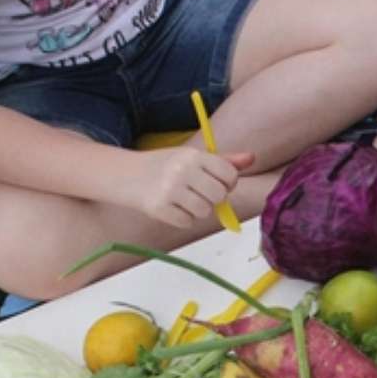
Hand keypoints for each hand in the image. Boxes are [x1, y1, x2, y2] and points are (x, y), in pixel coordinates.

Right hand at [121, 148, 253, 228]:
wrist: (124, 174)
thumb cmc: (165, 166)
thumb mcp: (193, 157)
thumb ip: (224, 160)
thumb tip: (251, 158)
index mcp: (194, 155)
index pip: (230, 175)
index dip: (228, 184)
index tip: (217, 183)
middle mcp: (182, 170)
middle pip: (219, 196)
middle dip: (213, 199)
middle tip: (198, 193)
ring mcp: (170, 189)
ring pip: (204, 211)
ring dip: (197, 210)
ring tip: (183, 200)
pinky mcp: (159, 207)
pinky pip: (187, 222)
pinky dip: (182, 219)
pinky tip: (172, 207)